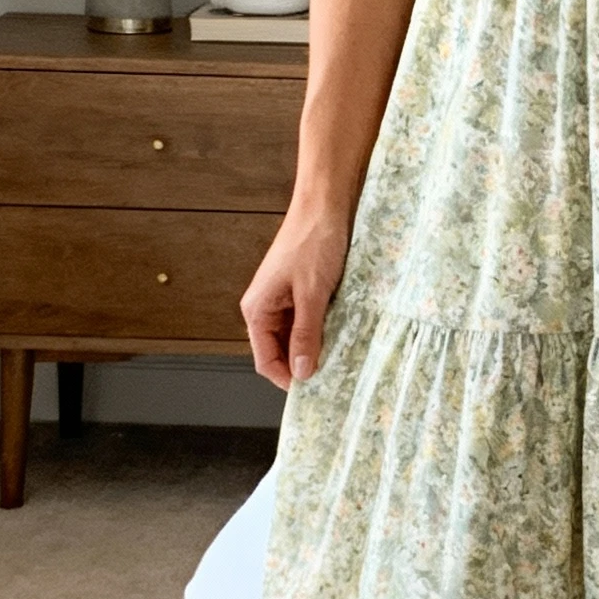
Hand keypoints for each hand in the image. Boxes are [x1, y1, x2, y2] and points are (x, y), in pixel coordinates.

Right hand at [240, 199, 351, 387]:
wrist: (326, 206)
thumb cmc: (313, 242)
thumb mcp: (312, 294)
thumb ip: (306, 335)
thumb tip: (303, 372)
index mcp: (257, 310)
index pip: (266, 361)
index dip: (288, 379)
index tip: (315, 391)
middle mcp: (266, 308)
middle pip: (281, 352)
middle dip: (303, 365)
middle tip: (332, 376)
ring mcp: (284, 301)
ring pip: (297, 338)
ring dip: (316, 348)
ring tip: (339, 356)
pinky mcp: (302, 293)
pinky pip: (309, 322)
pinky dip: (323, 331)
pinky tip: (341, 335)